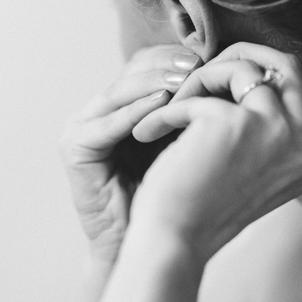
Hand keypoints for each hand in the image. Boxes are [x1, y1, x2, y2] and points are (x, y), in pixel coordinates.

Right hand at [59, 45, 202, 263]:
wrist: (144, 245)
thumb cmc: (170, 197)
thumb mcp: (183, 140)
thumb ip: (189, 108)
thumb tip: (227, 69)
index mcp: (120, 108)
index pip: (145, 66)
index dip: (173, 57)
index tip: (209, 56)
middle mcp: (96, 113)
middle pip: (130, 72)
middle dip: (165, 65)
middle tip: (197, 63)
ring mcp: (80, 128)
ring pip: (119, 91)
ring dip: (153, 81)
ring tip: (185, 76)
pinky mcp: (74, 148)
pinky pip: (109, 122)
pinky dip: (137, 111)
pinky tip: (164, 102)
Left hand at [128, 42, 301, 264]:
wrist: (174, 241)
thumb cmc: (199, 206)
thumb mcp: (243, 165)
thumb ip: (256, 126)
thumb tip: (244, 73)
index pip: (293, 89)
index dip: (250, 77)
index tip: (211, 87)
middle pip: (284, 65)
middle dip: (237, 59)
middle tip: (197, 76)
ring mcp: (277, 129)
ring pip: (241, 68)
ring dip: (197, 83)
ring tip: (167, 111)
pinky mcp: (238, 123)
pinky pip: (198, 94)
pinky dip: (167, 110)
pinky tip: (147, 133)